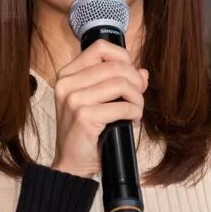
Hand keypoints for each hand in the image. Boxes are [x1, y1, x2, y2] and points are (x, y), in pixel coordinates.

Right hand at [51, 40, 148, 178]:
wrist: (70, 164)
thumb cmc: (85, 131)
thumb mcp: (97, 101)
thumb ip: (117, 82)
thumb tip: (143, 73)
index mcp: (67, 74)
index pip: (100, 47)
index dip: (123, 58)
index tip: (130, 75)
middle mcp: (67, 83)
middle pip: (115, 66)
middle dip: (135, 81)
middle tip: (138, 97)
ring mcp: (73, 99)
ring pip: (121, 84)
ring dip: (137, 98)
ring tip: (136, 110)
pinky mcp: (84, 116)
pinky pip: (122, 106)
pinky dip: (134, 112)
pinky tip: (132, 120)